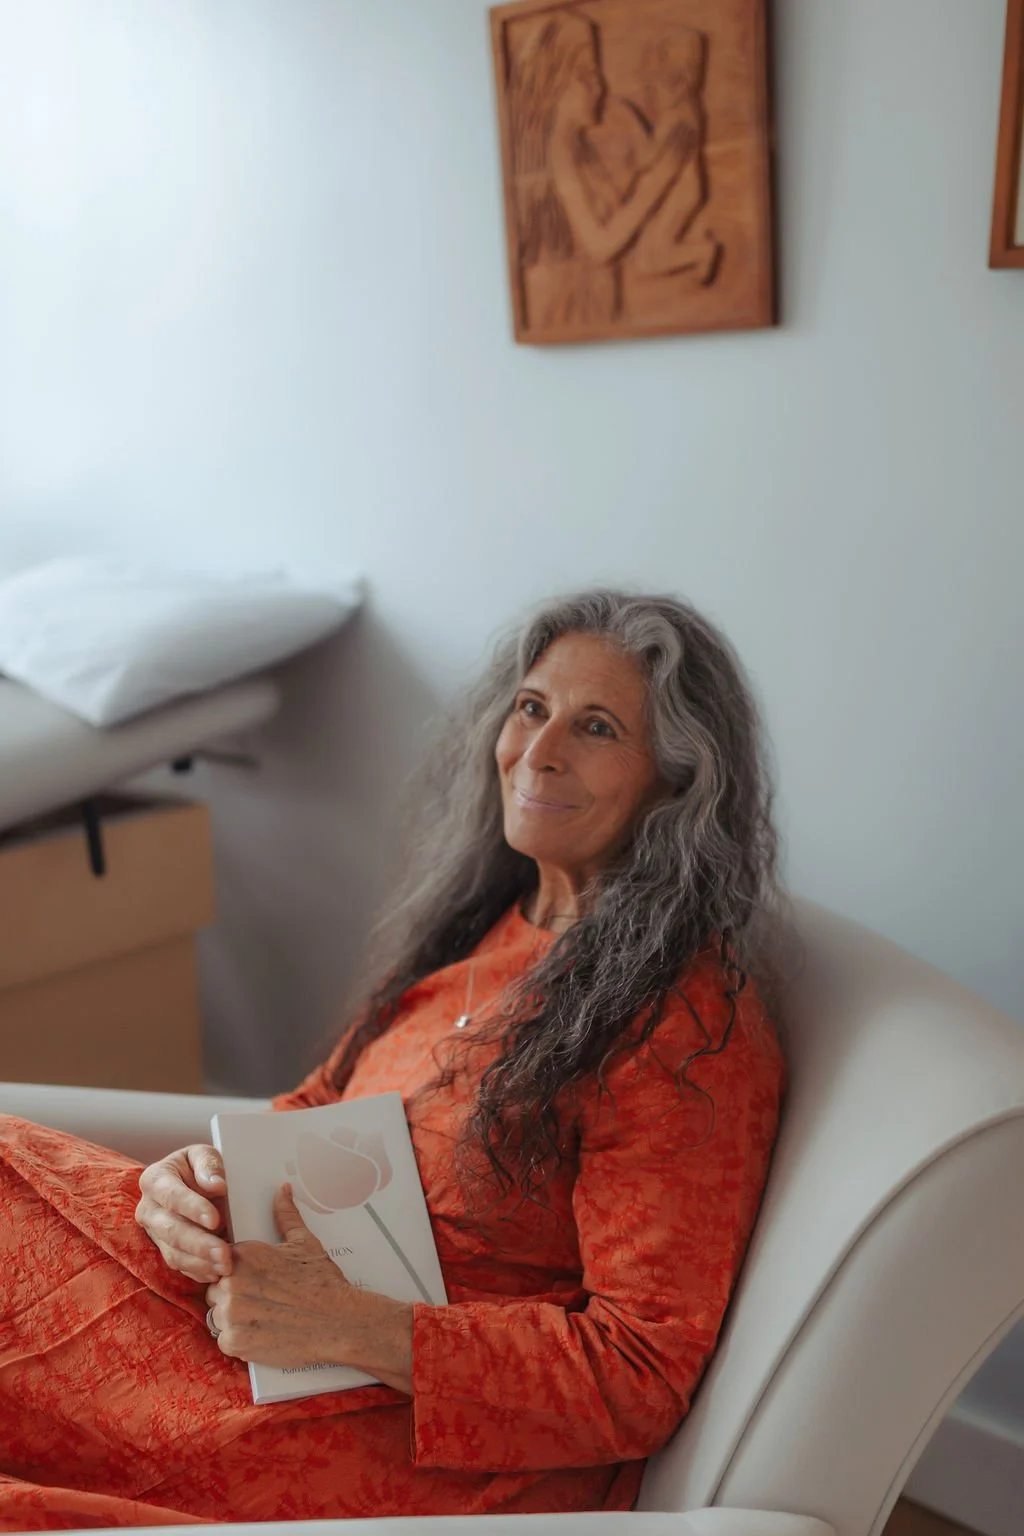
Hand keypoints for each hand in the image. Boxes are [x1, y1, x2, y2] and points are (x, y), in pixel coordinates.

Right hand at [135, 1144, 231, 1283]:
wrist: (192, 1186)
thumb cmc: (198, 1168)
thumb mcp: (203, 1155)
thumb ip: (209, 1164)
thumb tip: (216, 1184)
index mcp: (154, 1179)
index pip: (171, 1195)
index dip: (192, 1208)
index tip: (215, 1219)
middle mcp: (148, 1209)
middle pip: (170, 1230)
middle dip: (198, 1244)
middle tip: (224, 1253)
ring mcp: (154, 1233)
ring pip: (173, 1253)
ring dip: (200, 1262)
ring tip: (225, 1265)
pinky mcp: (165, 1250)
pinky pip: (179, 1265)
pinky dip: (198, 1271)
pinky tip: (216, 1272)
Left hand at [206, 1185, 413, 1391]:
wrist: (337, 1322)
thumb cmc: (322, 1281)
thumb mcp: (304, 1242)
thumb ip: (285, 1215)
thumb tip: (282, 1190)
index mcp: (243, 1255)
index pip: (221, 1261)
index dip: (237, 1272)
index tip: (255, 1281)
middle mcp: (231, 1283)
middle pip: (216, 1289)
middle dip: (234, 1295)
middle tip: (263, 1301)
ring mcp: (230, 1314)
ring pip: (218, 1315)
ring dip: (234, 1318)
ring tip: (264, 1318)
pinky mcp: (234, 1342)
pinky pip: (225, 1339)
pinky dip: (240, 1339)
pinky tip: (263, 1333)